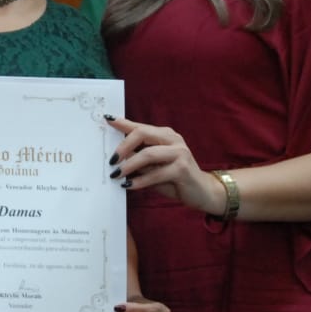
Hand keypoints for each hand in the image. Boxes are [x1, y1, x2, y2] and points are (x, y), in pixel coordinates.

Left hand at [106, 115, 221, 216]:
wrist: (202, 192)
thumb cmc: (175, 178)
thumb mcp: (155, 166)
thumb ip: (140, 159)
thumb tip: (117, 158)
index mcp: (165, 135)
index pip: (140, 126)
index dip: (123, 123)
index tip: (108, 119)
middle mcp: (173, 139)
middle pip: (142, 134)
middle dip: (123, 146)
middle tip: (111, 160)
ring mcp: (180, 153)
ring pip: (148, 154)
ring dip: (129, 165)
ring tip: (116, 174)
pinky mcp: (182, 169)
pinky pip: (156, 174)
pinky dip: (140, 181)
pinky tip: (129, 185)